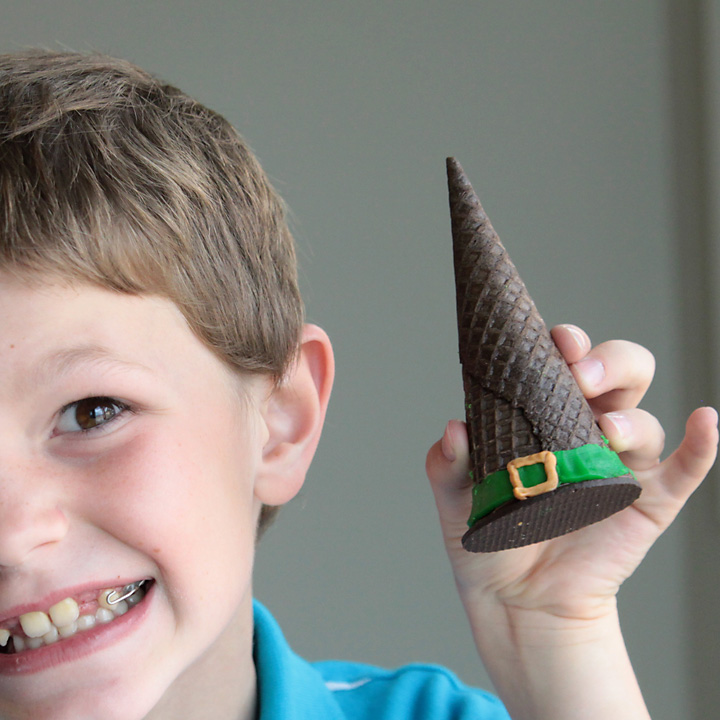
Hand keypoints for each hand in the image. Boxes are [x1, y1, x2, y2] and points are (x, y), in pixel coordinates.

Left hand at [426, 324, 718, 623]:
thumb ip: (449, 464)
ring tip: (602, 431)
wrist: (515, 600)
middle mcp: (587, 431)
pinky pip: (684, 470)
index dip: (569, 344)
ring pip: (644, 421)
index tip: (557, 341)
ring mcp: (620, 466)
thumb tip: (454, 430)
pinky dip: (702, 445)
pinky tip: (706, 421)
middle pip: (620, 376)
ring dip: (630, 417)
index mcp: (545, 416)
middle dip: (607, 363)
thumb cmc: (489, 538)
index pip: (566, 365)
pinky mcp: (647, 504)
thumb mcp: (456, 498)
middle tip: (580, 375)